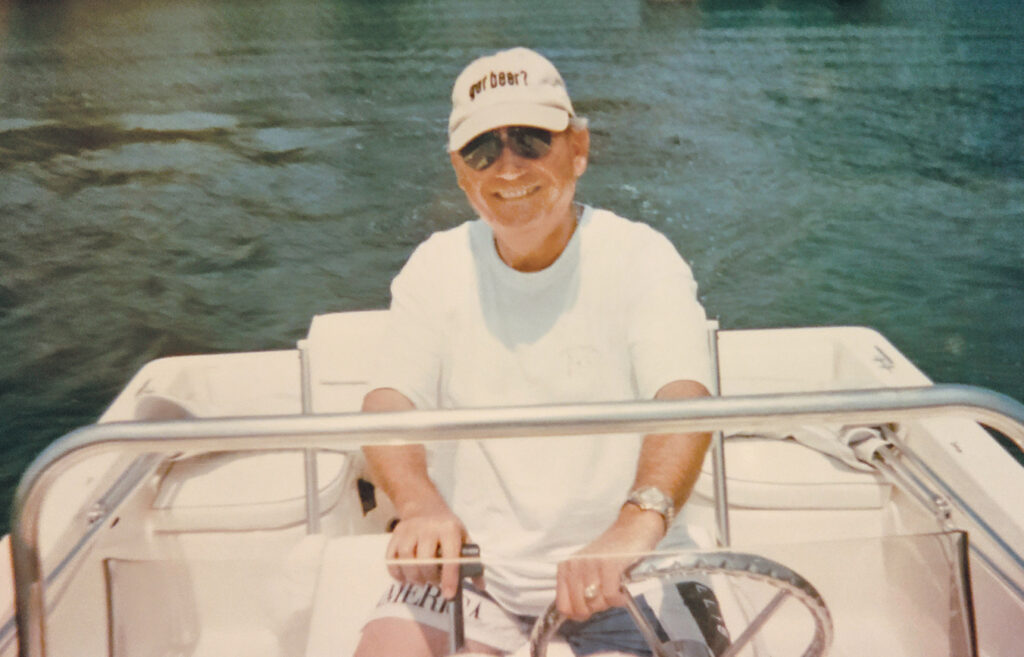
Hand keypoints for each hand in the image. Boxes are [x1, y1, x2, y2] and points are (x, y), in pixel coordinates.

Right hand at [386, 502, 471, 599]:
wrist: (425, 507)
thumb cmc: (448, 529)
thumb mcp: (463, 538)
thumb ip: (472, 562)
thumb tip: (481, 586)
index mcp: (450, 530)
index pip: (450, 557)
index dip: (449, 578)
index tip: (448, 595)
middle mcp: (429, 528)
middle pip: (426, 561)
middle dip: (430, 578)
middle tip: (434, 582)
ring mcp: (410, 530)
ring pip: (407, 560)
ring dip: (413, 577)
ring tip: (420, 581)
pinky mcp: (396, 534)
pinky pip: (391, 558)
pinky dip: (396, 572)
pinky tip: (405, 577)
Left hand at [555, 505, 665, 620]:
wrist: (632, 529)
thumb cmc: (610, 554)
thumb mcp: (587, 570)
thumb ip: (577, 590)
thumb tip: (574, 616)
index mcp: (565, 568)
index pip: (563, 606)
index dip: (577, 614)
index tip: (589, 611)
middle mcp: (575, 565)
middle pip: (581, 608)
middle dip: (596, 609)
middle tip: (606, 597)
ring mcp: (591, 564)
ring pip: (596, 604)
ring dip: (609, 603)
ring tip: (615, 589)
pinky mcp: (609, 565)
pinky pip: (611, 597)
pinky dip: (619, 600)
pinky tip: (622, 592)